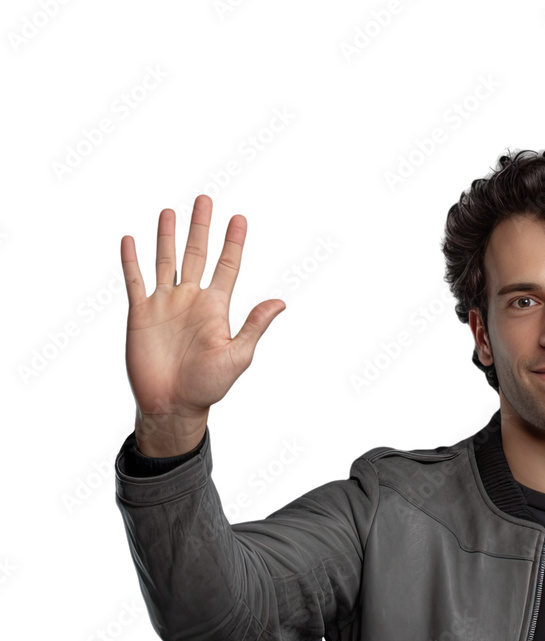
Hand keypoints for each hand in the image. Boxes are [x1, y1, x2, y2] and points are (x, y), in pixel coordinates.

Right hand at [120, 194, 284, 455]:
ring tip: (170, 211)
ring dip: (167, 236)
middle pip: (197, 254)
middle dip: (201, 228)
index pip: (227, 266)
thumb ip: (254, 326)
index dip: (233, 242)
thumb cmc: (208, 386)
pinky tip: (131, 240)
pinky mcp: (141, 314)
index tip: (239, 218)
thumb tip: (280, 301)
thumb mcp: (237, 355)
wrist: (173, 404)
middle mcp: (191, 300)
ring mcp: (165, 304)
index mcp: (216, 308)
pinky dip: (132, 260)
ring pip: (166, 261)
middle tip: (205, 199)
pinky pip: (135, 281)